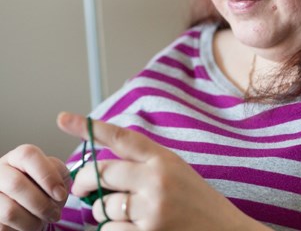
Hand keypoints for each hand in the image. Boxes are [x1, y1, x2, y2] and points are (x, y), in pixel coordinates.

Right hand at [0, 144, 70, 230]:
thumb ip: (59, 174)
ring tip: (42, 221)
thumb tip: (58, 187)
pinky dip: (22, 229)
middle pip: (16, 184)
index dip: (47, 175)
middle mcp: (0, 171)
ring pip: (10, 210)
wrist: (29, 211)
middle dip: (42, 204)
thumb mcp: (56, 178)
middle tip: (55, 214)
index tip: (60, 194)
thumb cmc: (43, 191)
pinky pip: (3, 225)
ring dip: (32, 221)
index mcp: (18, 157)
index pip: (28, 155)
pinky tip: (28, 225)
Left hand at [58, 112, 268, 230]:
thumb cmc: (198, 203)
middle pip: (101, 172)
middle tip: (82, 189)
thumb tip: (102, 169)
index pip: (121, 138)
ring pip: (102, 206)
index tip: (63, 118)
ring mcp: (151, 209)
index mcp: (164, 160)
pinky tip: (131, 228)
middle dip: (85, 182)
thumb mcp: (177, 172)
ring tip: (121, 214)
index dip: (89, 127)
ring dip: (102, 212)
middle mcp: (156, 180)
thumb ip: (145, 165)